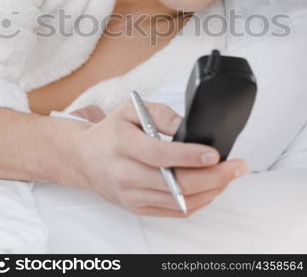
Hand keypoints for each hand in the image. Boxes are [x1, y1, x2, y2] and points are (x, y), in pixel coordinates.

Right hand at [72, 100, 249, 217]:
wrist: (85, 158)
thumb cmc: (111, 132)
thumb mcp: (131, 110)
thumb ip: (161, 114)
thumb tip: (188, 127)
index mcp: (122, 144)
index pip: (159, 154)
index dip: (189, 156)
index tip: (214, 153)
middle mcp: (125, 173)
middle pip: (174, 183)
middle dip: (212, 177)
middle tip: (237, 167)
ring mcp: (131, 195)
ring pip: (178, 201)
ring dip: (210, 191)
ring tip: (229, 176)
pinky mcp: (137, 208)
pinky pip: (173, 212)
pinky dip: (197, 202)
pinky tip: (211, 189)